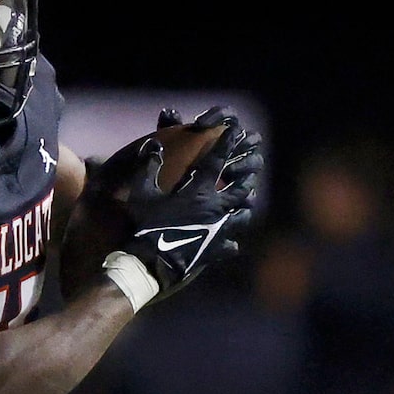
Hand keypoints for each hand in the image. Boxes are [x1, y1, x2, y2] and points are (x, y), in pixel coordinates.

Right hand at [113, 109, 263, 302]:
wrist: (151, 263)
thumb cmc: (145, 225)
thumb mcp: (141, 193)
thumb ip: (148, 166)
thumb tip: (154, 144)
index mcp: (198, 191)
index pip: (217, 161)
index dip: (226, 143)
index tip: (235, 130)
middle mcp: (215, 208)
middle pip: (239, 188)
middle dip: (246, 175)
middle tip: (252, 168)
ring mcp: (218, 230)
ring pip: (241, 215)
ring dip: (245, 206)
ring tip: (248, 201)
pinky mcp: (215, 250)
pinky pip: (230, 245)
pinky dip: (232, 243)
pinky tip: (233, 243)